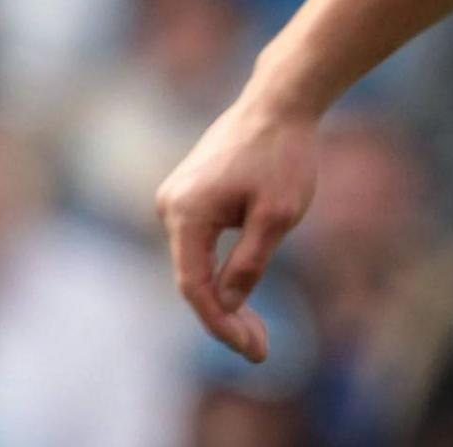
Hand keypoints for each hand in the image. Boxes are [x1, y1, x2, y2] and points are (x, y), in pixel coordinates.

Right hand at [155, 98, 319, 361]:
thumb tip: (226, 302)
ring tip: (257, 333)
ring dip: (225, 298)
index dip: (221, 323)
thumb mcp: (279, 214)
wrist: (279, 102)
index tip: (251, 350)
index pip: (195, 286)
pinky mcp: (190, 195)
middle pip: (194, 279)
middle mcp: (169, 208)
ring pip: (197, 264)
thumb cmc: (283, 154)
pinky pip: (202, 245)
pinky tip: (243, 295)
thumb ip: (250, 260)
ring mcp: (176, 200)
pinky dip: (222, 271)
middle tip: (260, 351)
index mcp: (185, 213)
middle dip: (227, 318)